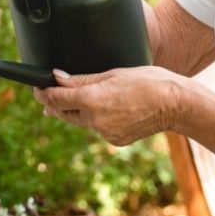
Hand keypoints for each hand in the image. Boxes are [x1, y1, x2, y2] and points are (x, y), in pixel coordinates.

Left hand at [33, 67, 184, 145]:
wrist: (176, 105)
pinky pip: (97, 128)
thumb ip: (82, 79)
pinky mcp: (115, 141)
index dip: (44, 92)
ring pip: (81, 121)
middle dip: (54, 103)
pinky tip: (108, 108)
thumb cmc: (148, 81)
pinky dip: (96, 118)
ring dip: (76, 111)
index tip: (38, 86)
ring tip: (81, 96)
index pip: (56, 99)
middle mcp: (95, 121)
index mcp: (92, 101)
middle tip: (47, 92)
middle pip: (63, 113)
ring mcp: (105, 134)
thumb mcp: (112, 74)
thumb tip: (58, 78)